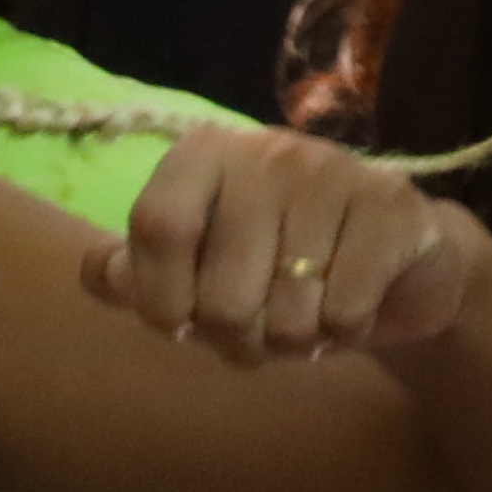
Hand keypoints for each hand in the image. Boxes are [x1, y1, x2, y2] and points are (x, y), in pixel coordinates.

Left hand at [92, 127, 482, 363]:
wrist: (396, 260)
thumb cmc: (280, 265)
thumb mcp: (202, 268)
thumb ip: (141, 273)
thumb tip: (95, 272)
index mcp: (206, 153)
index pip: (157, 227)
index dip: (161, 298)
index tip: (181, 326)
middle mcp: (268, 149)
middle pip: (223, 294)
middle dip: (239, 341)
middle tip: (259, 332)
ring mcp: (334, 171)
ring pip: (289, 314)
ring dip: (295, 342)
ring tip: (306, 321)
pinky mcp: (392, 205)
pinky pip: (345, 311)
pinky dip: (344, 332)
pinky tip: (351, 310)